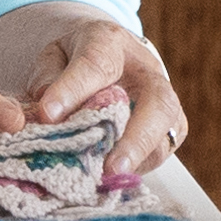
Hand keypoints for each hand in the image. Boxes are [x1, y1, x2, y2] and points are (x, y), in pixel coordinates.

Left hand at [17, 16, 186, 178]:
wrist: (111, 56)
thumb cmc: (78, 60)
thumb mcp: (53, 57)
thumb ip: (47, 79)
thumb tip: (48, 113)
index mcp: (109, 42)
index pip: (95, 64)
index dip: (72, 89)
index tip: (49, 114)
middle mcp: (145, 69)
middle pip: (156, 100)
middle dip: (136, 137)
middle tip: (112, 167)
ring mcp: (164, 96)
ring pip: (167, 126)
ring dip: (141, 156)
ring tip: (112, 178)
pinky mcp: (173, 122)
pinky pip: (165, 146)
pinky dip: (143, 164)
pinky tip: (119, 176)